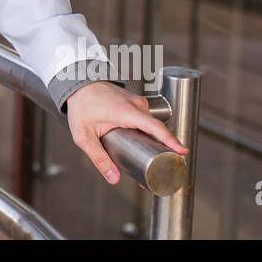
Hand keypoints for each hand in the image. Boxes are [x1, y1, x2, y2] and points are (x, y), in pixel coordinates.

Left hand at [64, 82, 189, 184]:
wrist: (78, 83)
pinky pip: (147, 119)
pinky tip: (144, 143)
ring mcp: (137, 101)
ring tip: (152, 158)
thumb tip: (114, 178)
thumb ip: (99, 158)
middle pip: (157, 129)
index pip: (156, 127)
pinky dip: (148, 131)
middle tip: (163, 166)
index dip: (171, 140)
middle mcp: (137, 105)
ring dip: (154, 140)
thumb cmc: (81, 106)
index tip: (183, 151)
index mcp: (128, 112)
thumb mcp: (84, 136)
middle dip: (163, 148)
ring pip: (152, 125)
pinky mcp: (135, 102)